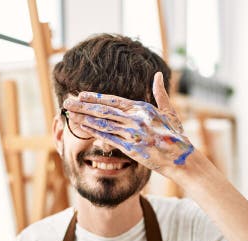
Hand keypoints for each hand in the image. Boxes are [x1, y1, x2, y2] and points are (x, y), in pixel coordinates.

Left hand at [62, 71, 194, 174]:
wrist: (181, 159)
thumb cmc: (176, 136)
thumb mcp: (169, 112)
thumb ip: (160, 94)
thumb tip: (158, 75)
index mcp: (143, 108)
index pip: (113, 100)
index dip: (95, 97)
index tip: (80, 94)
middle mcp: (136, 119)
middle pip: (104, 110)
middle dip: (83, 105)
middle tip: (66, 101)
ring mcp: (132, 133)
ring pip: (103, 122)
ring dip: (84, 117)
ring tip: (69, 113)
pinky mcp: (130, 148)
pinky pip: (108, 137)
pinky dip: (94, 131)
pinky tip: (82, 126)